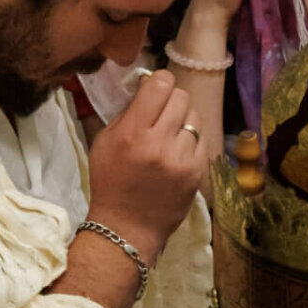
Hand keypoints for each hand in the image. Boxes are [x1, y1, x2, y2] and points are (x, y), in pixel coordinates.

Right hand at [84, 70, 207, 259]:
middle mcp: (159, 143)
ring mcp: (181, 158)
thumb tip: (148, 87)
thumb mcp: (105, 142)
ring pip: (194, 116)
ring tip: (170, 133)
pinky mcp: (196, 171)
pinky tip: (178, 150)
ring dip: (183, 119)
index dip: (159, 81)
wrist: (127, 226)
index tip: (155, 88)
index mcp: (132, 133)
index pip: (159, 85)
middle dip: (171, 99)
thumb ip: (127, 113)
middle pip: (180, 96)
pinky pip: (202, 139)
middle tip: (162, 112)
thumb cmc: (111, 182)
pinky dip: (191, 139)